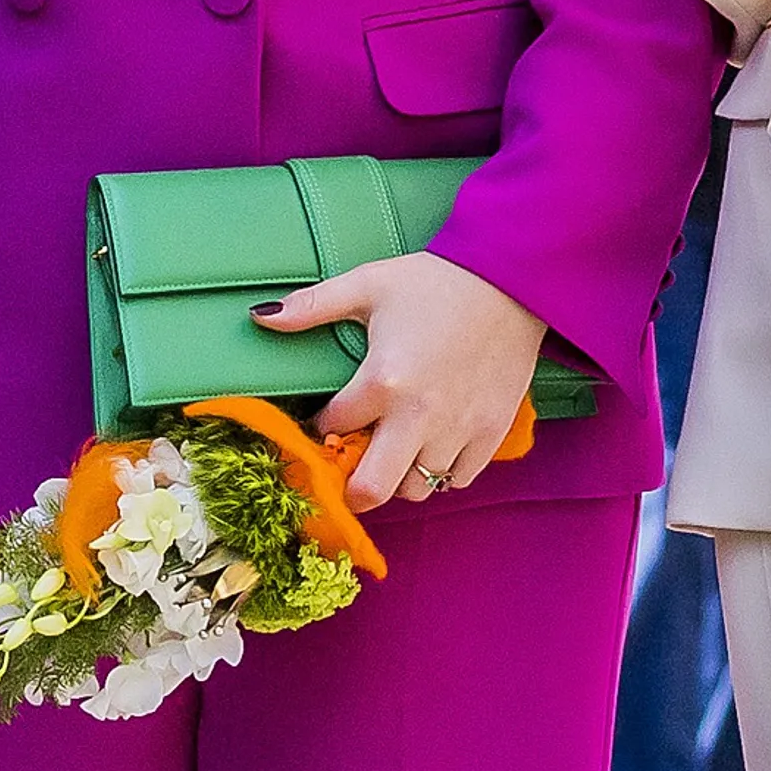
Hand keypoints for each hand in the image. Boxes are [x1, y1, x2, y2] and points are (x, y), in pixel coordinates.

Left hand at [255, 246, 544, 511]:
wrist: (510, 280)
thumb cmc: (436, 281)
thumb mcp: (367, 284)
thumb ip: (311, 306)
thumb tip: (259, 317)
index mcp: (382, 381)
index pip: (333, 428)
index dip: (324, 425)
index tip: (329, 418)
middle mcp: (419, 415)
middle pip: (373, 490)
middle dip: (352, 488)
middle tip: (351, 468)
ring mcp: (459, 429)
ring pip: (417, 488)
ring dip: (399, 477)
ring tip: (396, 448)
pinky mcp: (491, 433)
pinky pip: (459, 478)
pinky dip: (442, 471)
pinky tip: (434, 443)